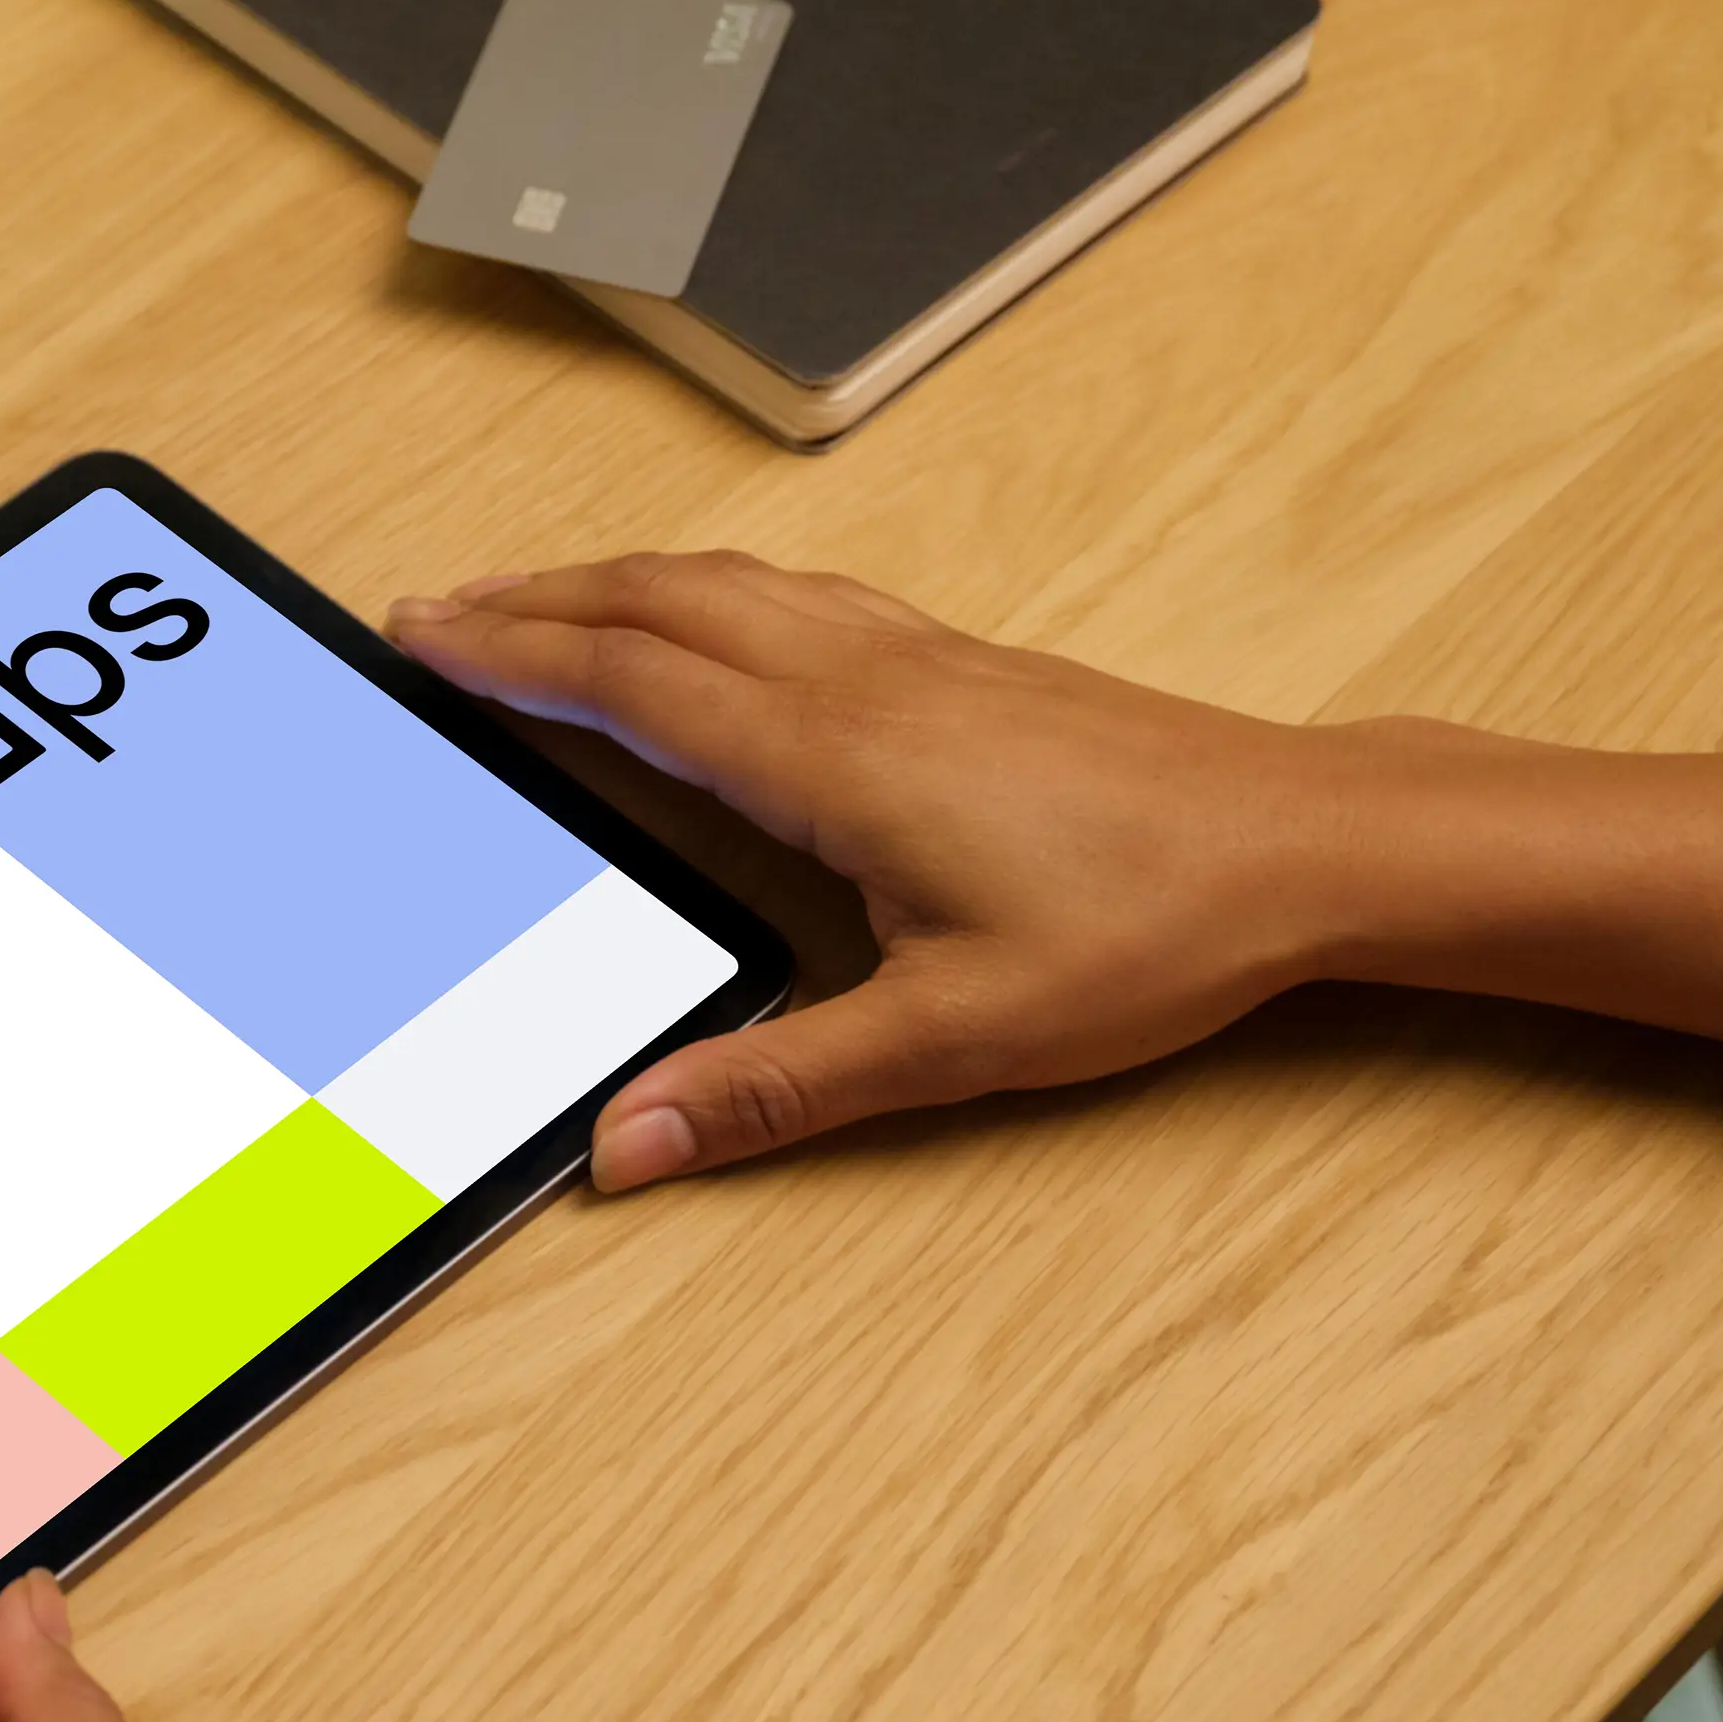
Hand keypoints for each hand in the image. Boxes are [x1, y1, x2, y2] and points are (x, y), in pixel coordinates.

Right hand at [392, 553, 1346, 1183]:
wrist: (1302, 846)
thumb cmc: (1150, 931)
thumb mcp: (951, 1040)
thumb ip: (775, 1087)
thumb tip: (630, 1141)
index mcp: (834, 755)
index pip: (629, 681)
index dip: (511, 655)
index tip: (420, 636)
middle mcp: (863, 680)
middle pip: (658, 603)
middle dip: (530, 601)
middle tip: (430, 609)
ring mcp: (918, 656)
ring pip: (728, 581)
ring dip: (613, 580)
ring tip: (535, 598)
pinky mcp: (966, 662)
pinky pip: (798, 592)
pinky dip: (708, 586)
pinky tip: (711, 607)